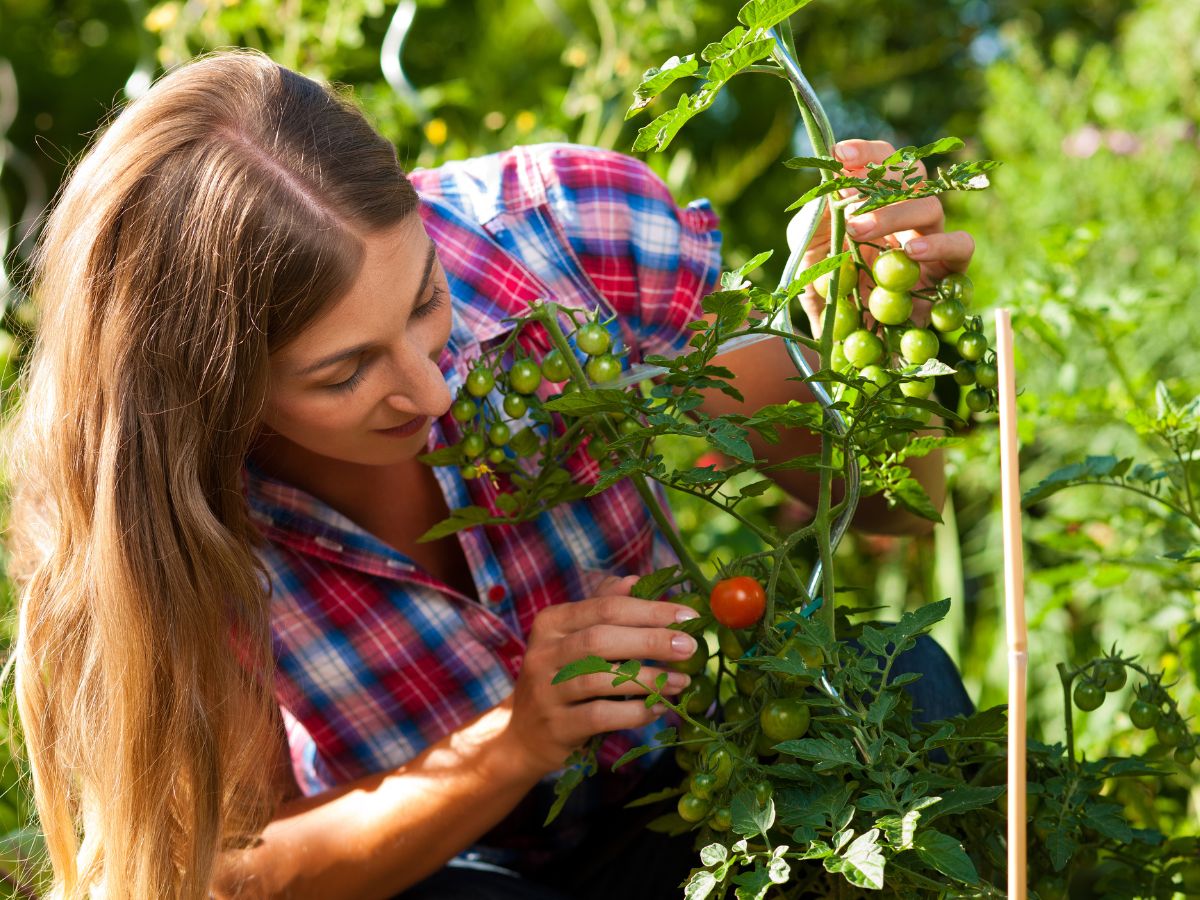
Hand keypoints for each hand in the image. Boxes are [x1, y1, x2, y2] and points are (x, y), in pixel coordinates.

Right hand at [506, 574, 700, 775]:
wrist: (523, 734)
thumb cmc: (561, 678)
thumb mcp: (573, 638)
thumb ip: (601, 608)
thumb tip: (635, 580)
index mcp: (552, 622)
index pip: (604, 608)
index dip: (649, 610)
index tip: (688, 616)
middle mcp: (544, 652)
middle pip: (601, 639)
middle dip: (651, 640)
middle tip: (690, 646)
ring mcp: (546, 690)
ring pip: (600, 678)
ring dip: (648, 679)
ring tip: (680, 681)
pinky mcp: (557, 726)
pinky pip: (601, 715)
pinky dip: (634, 712)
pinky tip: (658, 709)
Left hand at [797, 138, 975, 335]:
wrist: (846, 343)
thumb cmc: (829, 292)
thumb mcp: (809, 254)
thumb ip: (816, 221)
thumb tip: (832, 187)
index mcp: (876, 203)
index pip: (882, 163)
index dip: (866, 153)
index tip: (840, 154)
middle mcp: (907, 216)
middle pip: (913, 174)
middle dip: (882, 178)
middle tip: (846, 203)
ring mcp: (931, 241)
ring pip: (932, 207)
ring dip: (896, 213)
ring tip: (860, 231)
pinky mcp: (951, 273)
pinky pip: (961, 246)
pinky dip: (940, 245)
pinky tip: (911, 253)